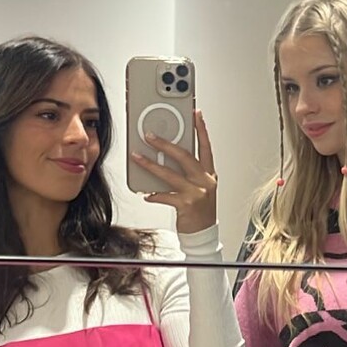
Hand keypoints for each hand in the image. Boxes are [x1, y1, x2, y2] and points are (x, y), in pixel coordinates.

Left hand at [132, 109, 217, 235]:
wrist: (204, 233)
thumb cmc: (200, 208)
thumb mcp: (200, 186)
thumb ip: (188, 171)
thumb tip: (166, 155)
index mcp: (209, 173)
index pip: (206, 146)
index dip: (202, 129)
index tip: (196, 113)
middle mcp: (205, 181)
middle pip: (184, 156)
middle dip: (165, 144)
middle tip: (149, 135)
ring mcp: (197, 193)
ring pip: (170, 174)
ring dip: (151, 165)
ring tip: (137, 157)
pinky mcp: (186, 205)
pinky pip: (165, 196)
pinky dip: (154, 194)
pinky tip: (146, 192)